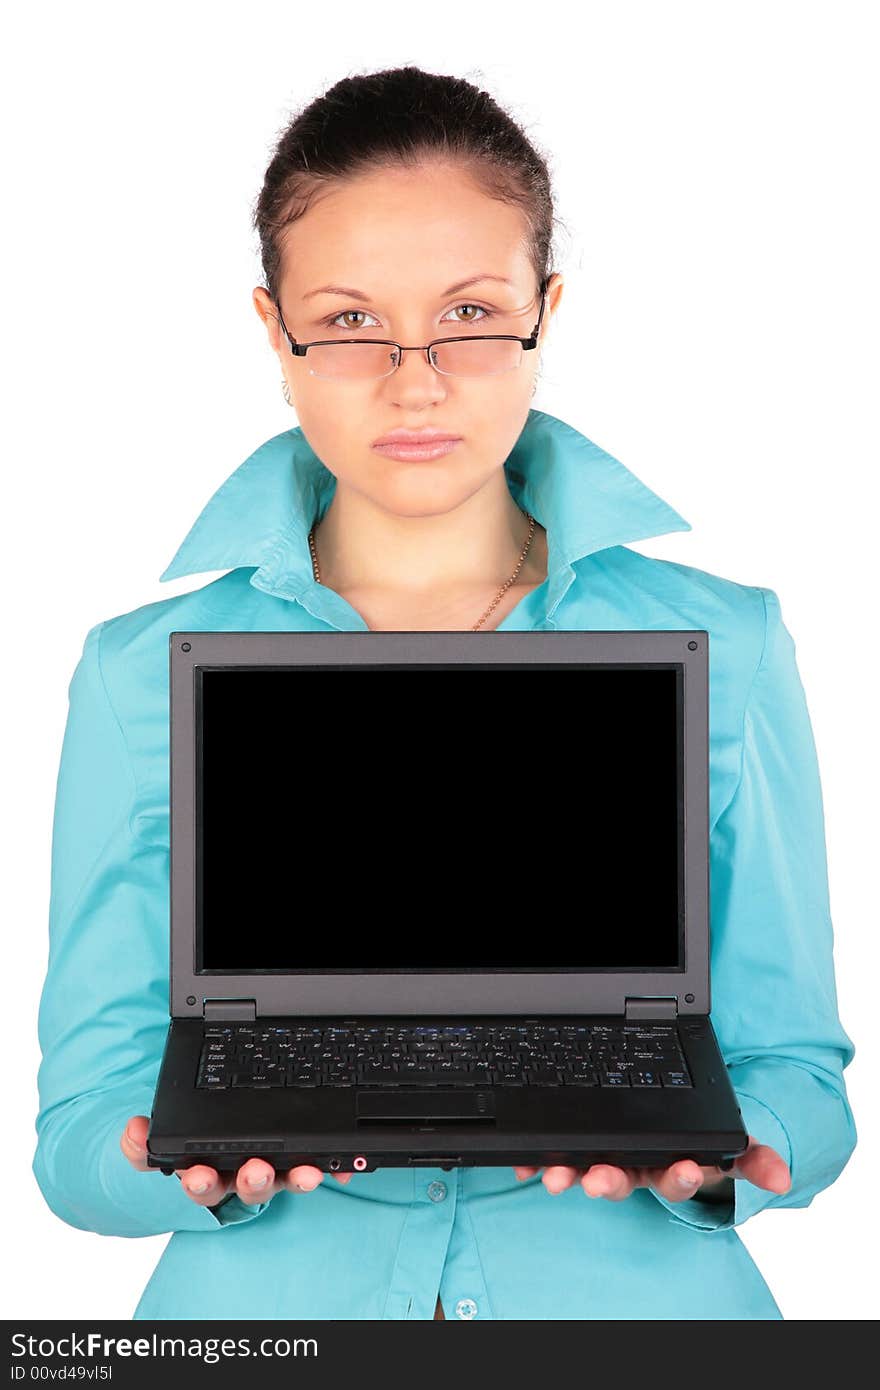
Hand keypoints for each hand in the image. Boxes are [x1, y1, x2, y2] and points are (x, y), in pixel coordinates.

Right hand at [121, 1116, 355, 1206]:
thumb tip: (134, 1130)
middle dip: (254, 1180)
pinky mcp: (299, 1163)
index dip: (199, 1182)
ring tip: (308, 1171)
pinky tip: (344, 1168)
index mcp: (205, 1174)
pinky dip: (332, 1168)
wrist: (213, 1145)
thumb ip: (140, 1143)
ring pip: (286, 1180)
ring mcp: (273, 1172)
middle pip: (248, 1186)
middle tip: (258, 1169)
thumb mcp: (159, 1146)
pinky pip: (318, 1166)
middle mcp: (240, 1177)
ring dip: (297, 1177)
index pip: (198, 1182)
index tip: (199, 1175)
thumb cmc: (191, 1149)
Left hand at [512, 1135, 790, 1202]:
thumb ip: (753, 1157)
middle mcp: (635, 1169)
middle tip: (598, 1180)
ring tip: (555, 1177)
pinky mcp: (575, 1151)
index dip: (681, 1176)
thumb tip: (782, 1177)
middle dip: (610, 1182)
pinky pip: (552, 1157)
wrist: (670, 1131)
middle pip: (623, 1179)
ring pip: (585, 1170)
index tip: (683, 1168)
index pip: (678, 1177)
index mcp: (671, 1167)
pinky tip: (522, 1163)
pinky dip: (534, 1160)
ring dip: (569, 1174)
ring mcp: (603, 1161)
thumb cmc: (694, 1141)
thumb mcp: (726, 1145)